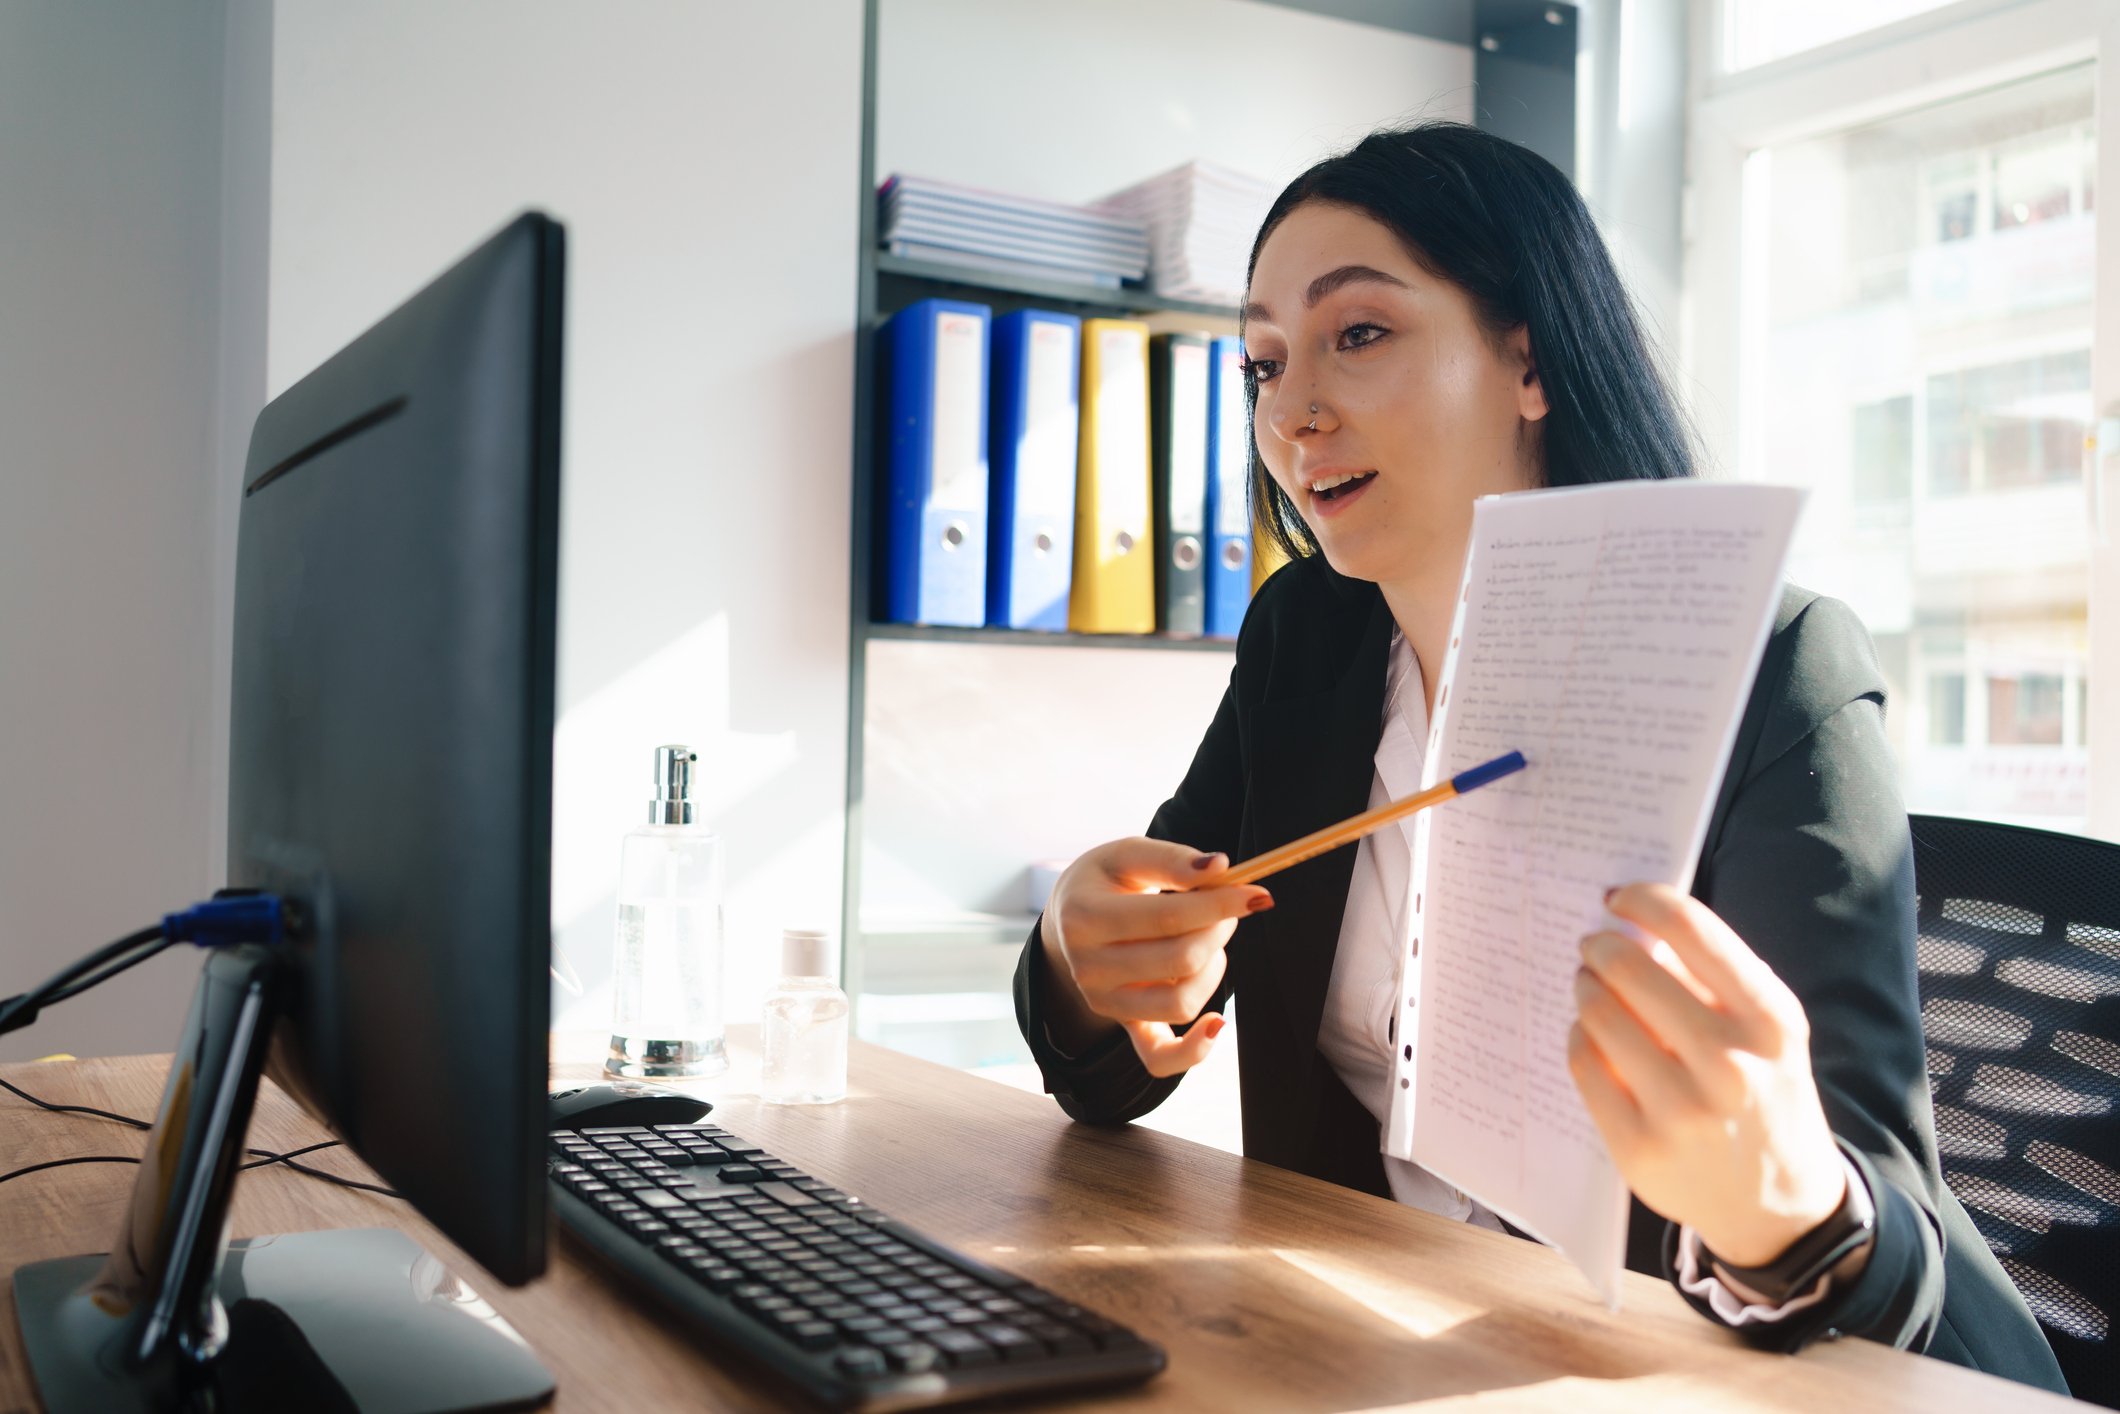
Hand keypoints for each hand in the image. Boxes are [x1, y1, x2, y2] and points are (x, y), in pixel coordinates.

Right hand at [1040, 837, 1269, 1077]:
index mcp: (1084, 918)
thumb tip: (1220, 867)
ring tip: (1209, 942)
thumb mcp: (1127, 854)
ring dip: (1214, 969)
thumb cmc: (1106, 880)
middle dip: (1219, 929)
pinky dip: (1193, 1050)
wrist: (1071, 917)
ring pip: (1181, 1003)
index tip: (1256, 893)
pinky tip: (1218, 1023)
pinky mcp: (1123, 1024)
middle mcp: (1088, 968)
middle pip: (1181, 961)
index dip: (1221, 905)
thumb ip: (1171, 859)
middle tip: (1227, 908)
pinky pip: (1159, 1058)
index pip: (1169, 917)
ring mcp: (1105, 1002)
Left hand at [1567, 883, 1853, 1268]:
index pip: (1692, 929)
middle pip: (1631, 970)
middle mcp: (1730, 1065)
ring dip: (1585, 988)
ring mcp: (1681, 1111)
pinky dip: (1580, 1037)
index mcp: (1770, 1022)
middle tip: (1592, 946)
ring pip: (1600, 1015)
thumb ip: (1715, 976)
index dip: (1642, 900)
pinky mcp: (1639, 1147)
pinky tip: (1591, 1034)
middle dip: (1601, 947)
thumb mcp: (1768, 1031)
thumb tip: (1638, 922)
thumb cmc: (1765, 1092)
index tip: (1617, 898)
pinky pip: (1585, 1064)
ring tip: (1589, 986)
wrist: (1780, 1204)